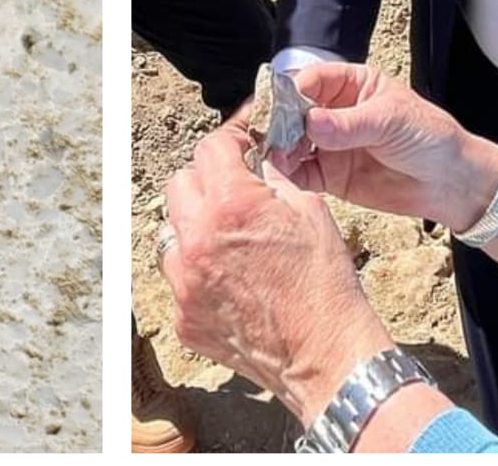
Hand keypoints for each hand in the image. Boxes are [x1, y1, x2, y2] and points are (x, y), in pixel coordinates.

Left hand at [160, 123, 395, 424]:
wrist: (325, 355)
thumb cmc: (325, 286)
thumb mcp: (311, 211)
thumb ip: (274, 179)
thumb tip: (258, 162)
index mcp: (231, 206)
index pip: (209, 148)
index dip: (230, 142)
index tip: (239, 149)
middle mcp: (198, 240)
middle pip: (180, 183)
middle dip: (206, 181)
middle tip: (233, 194)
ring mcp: (185, 281)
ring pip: (172, 232)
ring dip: (195, 228)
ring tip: (230, 244)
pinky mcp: (184, 315)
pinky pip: (179, 278)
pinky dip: (198, 273)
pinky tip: (230, 281)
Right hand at [279, 62, 497, 233]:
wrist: (452, 184)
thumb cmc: (432, 138)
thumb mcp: (392, 121)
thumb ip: (349, 124)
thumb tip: (311, 121)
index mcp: (352, 85)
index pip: (311, 81)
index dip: (291, 92)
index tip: (279, 107)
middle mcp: (335, 113)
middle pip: (293, 113)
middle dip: (278, 123)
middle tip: (268, 137)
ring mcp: (331, 145)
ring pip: (292, 144)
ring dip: (279, 151)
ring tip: (274, 160)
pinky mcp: (331, 177)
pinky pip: (301, 174)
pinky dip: (288, 176)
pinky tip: (283, 178)